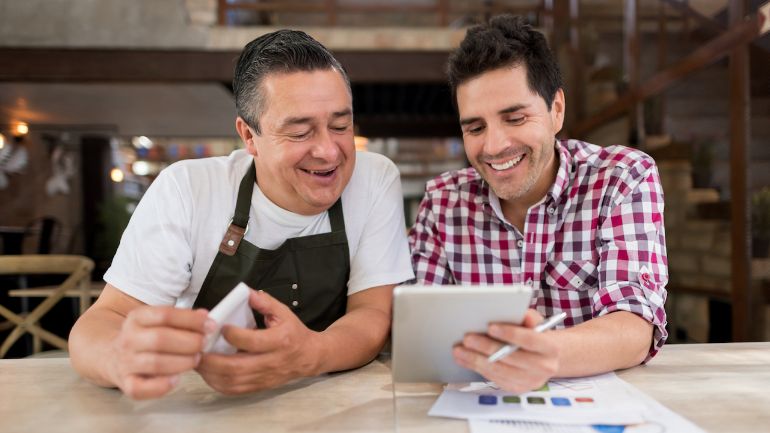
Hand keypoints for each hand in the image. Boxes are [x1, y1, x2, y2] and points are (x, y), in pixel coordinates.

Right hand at [109, 306, 210, 399]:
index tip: (210, 325)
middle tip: (204, 344)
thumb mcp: (157, 320)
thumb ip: (182, 318)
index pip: (165, 315)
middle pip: (160, 339)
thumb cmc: (144, 337)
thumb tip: (205, 317)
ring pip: (155, 363)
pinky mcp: (125, 383)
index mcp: (137, 318)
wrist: (110, 355)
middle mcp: (128, 339)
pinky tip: (176, 379)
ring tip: (196, 359)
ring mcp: (125, 362)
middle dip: (189, 342)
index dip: (191, 320)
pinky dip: (161, 386)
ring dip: (182, 362)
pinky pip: (141, 388)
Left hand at [195, 290, 321, 394]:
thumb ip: (265, 303)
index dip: (234, 335)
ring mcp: (264, 377)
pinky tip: (208, 373)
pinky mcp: (258, 386)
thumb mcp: (284, 313)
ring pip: (232, 382)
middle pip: (237, 367)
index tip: (220, 327)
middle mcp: (272, 362)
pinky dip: (217, 383)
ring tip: (198, 360)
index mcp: (280, 341)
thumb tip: (247, 292)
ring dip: (211, 373)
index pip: (253, 341)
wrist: (309, 357)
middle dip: (213, 360)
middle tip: (198, 348)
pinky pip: (234, 390)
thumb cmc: (294, 333)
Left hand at [453, 309, 559, 392]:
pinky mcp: (517, 388)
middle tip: (468, 338)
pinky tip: (464, 359)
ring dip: (476, 360)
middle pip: (511, 357)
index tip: (491, 327)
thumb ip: (528, 316)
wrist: (545, 359)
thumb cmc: (536, 336)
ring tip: (459, 350)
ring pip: (499, 371)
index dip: (510, 333)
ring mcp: (530, 381)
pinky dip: (476, 368)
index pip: (531, 340)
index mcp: (550, 348)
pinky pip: (494, 379)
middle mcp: (543, 367)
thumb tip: (517, 310)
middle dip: (486, 347)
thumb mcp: (536, 323)